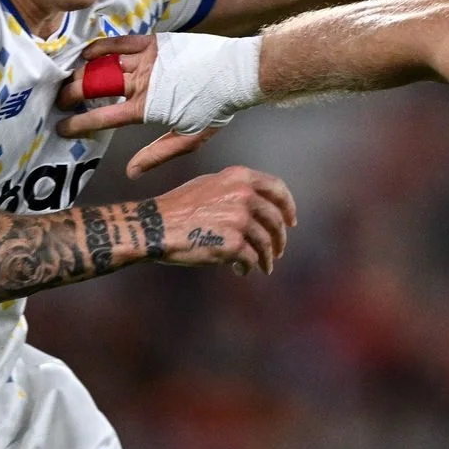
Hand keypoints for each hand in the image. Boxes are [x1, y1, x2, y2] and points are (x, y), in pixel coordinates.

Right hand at [58, 36, 218, 177]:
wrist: (238, 74)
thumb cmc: (216, 109)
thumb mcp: (189, 138)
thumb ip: (157, 153)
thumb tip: (131, 172)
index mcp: (146, 108)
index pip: (102, 118)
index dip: (78, 124)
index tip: (62, 128)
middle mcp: (141, 82)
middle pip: (94, 87)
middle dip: (71, 95)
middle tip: (59, 101)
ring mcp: (146, 60)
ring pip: (102, 64)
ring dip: (81, 72)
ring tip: (67, 79)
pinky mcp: (154, 42)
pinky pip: (120, 42)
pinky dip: (100, 46)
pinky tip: (86, 53)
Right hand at [153, 165, 295, 274]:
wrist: (156, 226)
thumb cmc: (179, 207)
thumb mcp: (210, 185)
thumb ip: (237, 190)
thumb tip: (261, 206)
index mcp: (239, 177)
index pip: (278, 189)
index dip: (288, 206)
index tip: (292, 221)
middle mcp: (243, 195)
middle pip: (275, 219)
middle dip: (279, 238)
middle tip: (278, 251)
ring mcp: (240, 219)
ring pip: (266, 243)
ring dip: (267, 258)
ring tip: (264, 266)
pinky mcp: (234, 244)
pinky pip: (251, 259)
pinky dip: (249, 267)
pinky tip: (242, 271)